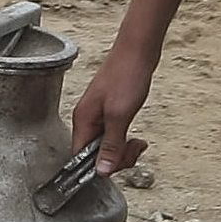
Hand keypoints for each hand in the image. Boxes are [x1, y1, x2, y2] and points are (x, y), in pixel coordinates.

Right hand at [72, 40, 158, 171]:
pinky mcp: (111, 112)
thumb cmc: (127, 76)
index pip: (81, 157)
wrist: (138, 50)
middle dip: (117, 158)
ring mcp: (99, 116)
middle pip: (95, 154)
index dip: (101, 165)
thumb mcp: (119, 115)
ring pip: (107, 147)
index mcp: (83, 120)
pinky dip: (126, 141)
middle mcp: (87, 120)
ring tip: (139, 143)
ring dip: (124, 150)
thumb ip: (110, 144)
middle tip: (135, 148)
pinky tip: (137, 138)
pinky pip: (115, 136)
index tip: (121, 161)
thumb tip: (101, 171)